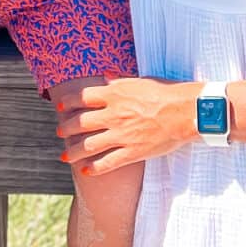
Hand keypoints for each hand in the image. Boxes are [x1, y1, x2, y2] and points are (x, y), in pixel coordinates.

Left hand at [55, 77, 201, 175]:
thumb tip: (105, 75)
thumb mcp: (140, 81)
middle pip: (80, 123)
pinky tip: (85, 171)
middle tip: (59, 132)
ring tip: (65, 156)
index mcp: (115, 93)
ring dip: (73, 151)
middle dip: (65, 129)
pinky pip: (108, 162)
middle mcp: (114, 114)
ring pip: (89, 145)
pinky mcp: (133, 152)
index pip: (82, 97)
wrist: (186, 111)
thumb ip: (119, 80)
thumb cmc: (167, 92)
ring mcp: (122, 134)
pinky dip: (94, 168)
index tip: (60, 107)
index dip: (68, 103)